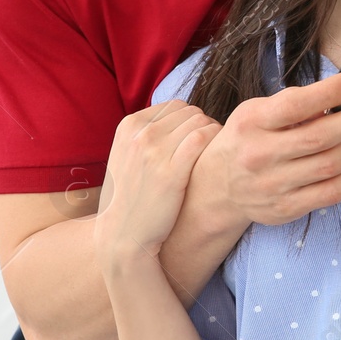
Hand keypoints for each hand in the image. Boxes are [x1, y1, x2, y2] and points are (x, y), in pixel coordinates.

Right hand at [94, 101, 219, 271]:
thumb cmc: (132, 196)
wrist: (123, 234)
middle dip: (204, 126)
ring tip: (215, 154)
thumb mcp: (127, 155)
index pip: (175, 105)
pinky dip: (216, 142)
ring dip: (213, 134)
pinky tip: (218, 159)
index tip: (196, 139)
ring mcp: (154, 152)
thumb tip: (182, 117)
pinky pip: (204, 138)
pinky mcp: (171, 172)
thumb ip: (148, 133)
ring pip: (200, 121)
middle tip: (209, 148)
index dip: (191, 120)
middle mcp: (140, 134)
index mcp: (129, 126)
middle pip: (190, 111)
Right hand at [188, 70, 340, 231]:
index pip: (296, 105)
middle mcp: (260, 155)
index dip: (331, 91)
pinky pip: (332, 193)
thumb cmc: (245, 141)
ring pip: (331, 164)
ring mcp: (273, 186)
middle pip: (321, 137)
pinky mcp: (286, 209)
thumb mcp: (256, 112)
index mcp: (252, 123)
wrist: (216, 187)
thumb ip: (293, 104)